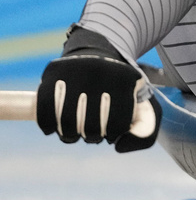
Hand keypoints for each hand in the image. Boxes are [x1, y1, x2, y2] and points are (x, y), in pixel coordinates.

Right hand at [36, 26, 160, 151]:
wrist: (97, 53)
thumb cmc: (120, 87)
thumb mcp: (145, 102)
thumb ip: (146, 129)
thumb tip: (119, 147)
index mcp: (127, 80)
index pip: (118, 124)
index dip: (112, 134)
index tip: (110, 130)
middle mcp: (103, 73)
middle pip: (91, 127)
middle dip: (91, 136)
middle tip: (91, 132)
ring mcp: (77, 71)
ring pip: (68, 123)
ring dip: (69, 135)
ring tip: (74, 132)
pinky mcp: (54, 72)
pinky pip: (46, 110)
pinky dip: (48, 126)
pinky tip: (52, 129)